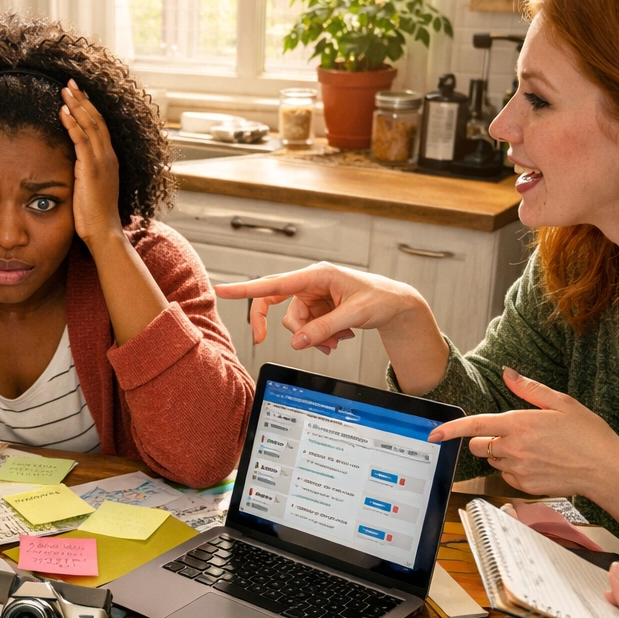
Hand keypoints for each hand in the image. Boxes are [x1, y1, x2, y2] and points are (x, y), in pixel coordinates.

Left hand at [59, 80, 121, 243]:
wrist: (104, 233)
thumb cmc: (95, 218)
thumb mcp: (91, 191)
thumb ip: (85, 176)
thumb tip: (75, 170)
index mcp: (109, 161)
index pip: (100, 128)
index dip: (89, 110)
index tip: (79, 96)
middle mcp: (108, 157)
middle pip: (96, 120)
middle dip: (83, 100)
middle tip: (71, 84)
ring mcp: (102, 162)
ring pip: (90, 125)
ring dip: (77, 105)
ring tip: (65, 90)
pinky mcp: (91, 169)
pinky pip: (81, 140)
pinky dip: (72, 123)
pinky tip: (62, 112)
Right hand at [212, 262, 429, 353]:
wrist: (396, 305)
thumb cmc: (380, 299)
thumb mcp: (354, 316)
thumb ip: (322, 329)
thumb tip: (296, 343)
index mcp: (317, 275)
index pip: (275, 283)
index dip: (246, 289)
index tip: (222, 290)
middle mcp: (311, 283)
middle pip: (277, 305)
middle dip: (284, 327)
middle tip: (261, 340)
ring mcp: (313, 297)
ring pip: (294, 324)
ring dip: (313, 337)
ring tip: (338, 339)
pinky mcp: (317, 309)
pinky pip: (306, 329)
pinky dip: (319, 337)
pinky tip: (339, 336)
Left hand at [427, 367, 618, 497]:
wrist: (606, 469)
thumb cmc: (589, 434)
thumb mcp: (562, 403)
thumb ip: (529, 389)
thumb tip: (507, 374)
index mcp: (520, 424)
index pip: (475, 425)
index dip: (451, 429)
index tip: (434, 432)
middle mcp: (514, 449)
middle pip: (479, 445)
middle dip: (488, 438)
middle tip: (515, 434)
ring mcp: (518, 469)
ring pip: (493, 460)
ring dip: (503, 453)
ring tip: (533, 449)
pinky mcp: (524, 486)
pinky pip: (506, 476)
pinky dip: (514, 469)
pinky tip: (537, 463)